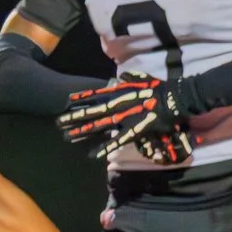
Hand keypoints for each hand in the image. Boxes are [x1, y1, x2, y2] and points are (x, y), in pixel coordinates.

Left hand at [56, 76, 193, 163]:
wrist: (173, 98)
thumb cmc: (159, 88)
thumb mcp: (141, 79)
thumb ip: (130, 78)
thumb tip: (123, 77)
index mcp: (118, 93)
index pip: (96, 95)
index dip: (82, 98)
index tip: (68, 100)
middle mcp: (116, 105)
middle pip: (91, 112)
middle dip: (74, 117)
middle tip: (58, 122)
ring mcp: (123, 119)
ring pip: (98, 126)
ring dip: (82, 132)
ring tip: (67, 136)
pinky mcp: (132, 130)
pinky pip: (115, 141)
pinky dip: (104, 148)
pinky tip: (92, 155)